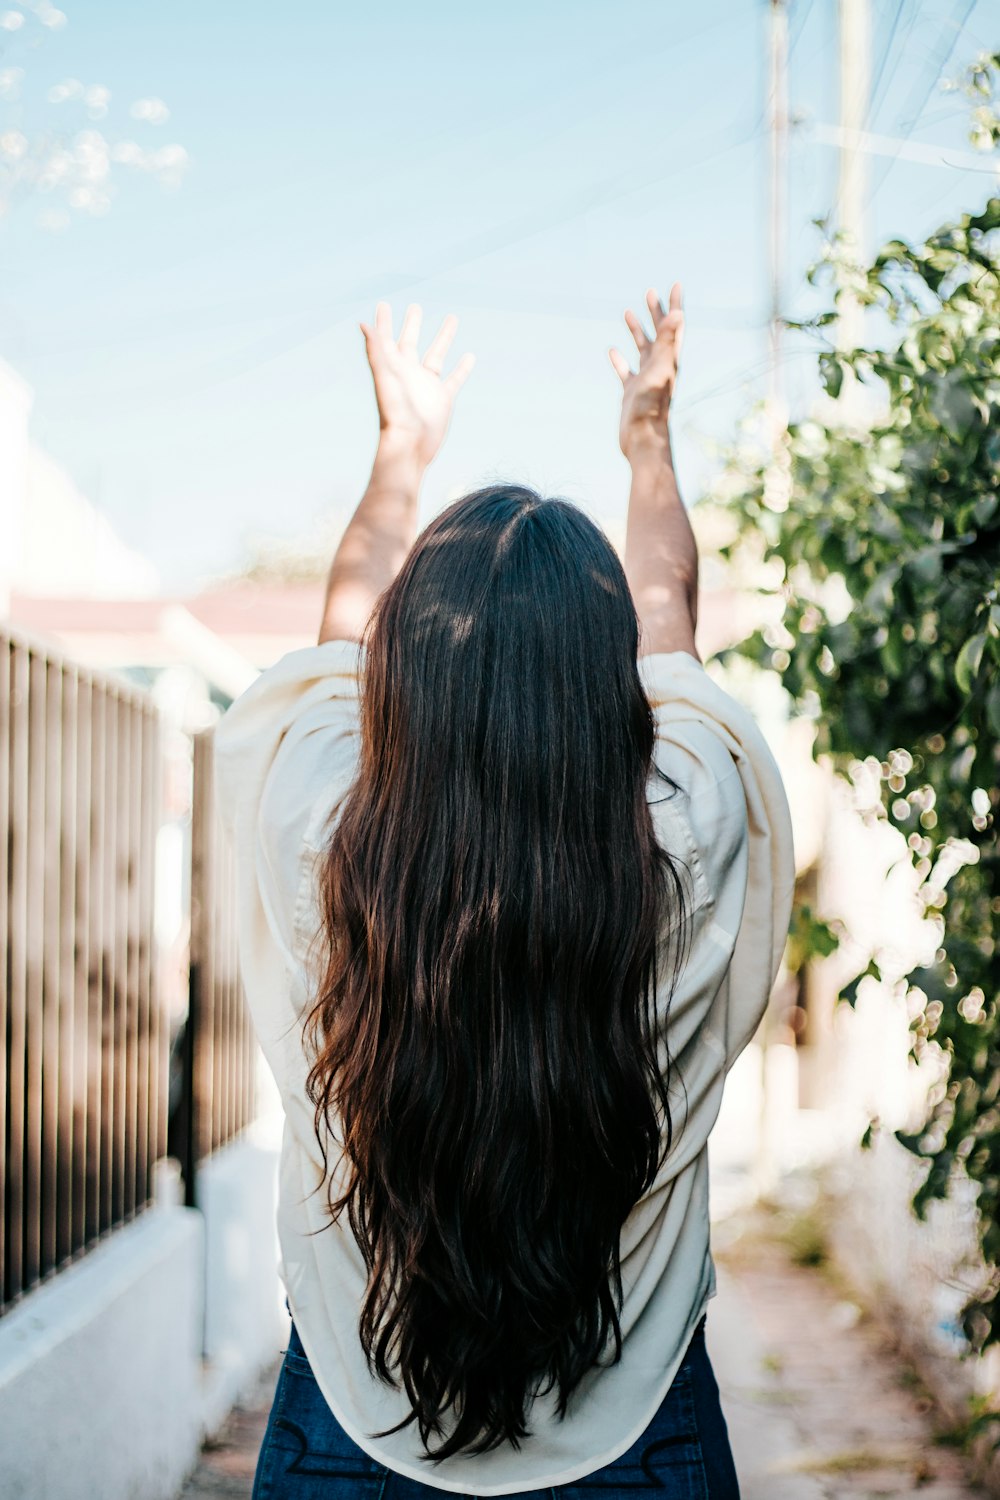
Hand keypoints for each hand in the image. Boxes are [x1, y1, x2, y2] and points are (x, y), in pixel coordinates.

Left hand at [360, 301, 475, 467]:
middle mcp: (409, 373)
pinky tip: (469, 355)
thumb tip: (363, 324)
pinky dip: (462, 368)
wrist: (409, 446)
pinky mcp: (443, 399)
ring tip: (452, 317)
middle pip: (410, 342)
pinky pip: (455, 378)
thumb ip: (375, 350)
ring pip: (436, 355)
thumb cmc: (394, 414)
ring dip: (444, 337)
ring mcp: (427, 386)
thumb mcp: (384, 377)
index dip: (384, 321)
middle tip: (415, 307)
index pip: (386, 338)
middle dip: (412, 324)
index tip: (383, 305)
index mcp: (393, 367)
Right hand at [609, 283, 683, 460]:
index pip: (674, 327)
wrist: (643, 440)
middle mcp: (659, 367)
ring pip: (641, 349)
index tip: (676, 285)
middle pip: (659, 334)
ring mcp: (645, 379)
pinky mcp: (631, 392)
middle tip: (650, 292)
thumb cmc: (653, 407)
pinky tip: (612, 352)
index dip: (675, 305)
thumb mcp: (660, 370)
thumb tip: (678, 314)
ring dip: (637, 331)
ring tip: (627, 312)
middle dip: (656, 313)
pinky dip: (619, 360)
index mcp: (669, 360)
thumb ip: (668, 342)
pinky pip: (625, 371)